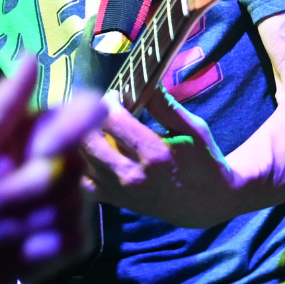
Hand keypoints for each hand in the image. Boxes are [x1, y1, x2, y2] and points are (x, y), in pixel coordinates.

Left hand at [83, 89, 244, 228]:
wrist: (205, 203)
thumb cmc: (203, 160)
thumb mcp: (194, 129)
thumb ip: (166, 106)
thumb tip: (145, 80)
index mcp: (155, 153)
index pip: (113, 120)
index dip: (108, 101)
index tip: (116, 95)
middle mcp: (131, 175)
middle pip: (88, 139)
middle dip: (88, 117)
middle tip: (99, 109)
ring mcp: (118, 191)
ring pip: (79, 160)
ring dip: (81, 138)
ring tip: (93, 126)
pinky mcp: (112, 201)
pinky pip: (81, 181)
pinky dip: (79, 164)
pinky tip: (91, 152)